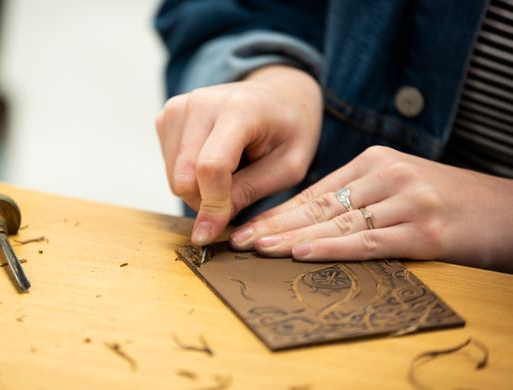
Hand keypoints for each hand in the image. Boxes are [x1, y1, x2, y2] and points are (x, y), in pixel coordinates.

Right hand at [155, 65, 322, 245]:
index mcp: (240, 108)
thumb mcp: (289, 167)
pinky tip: (212, 160)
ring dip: (198, 189)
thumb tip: (208, 226)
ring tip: (230, 173)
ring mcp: (179, 107)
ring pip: (173, 175)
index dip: (211, 206)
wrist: (278, 94)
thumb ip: (249, 192)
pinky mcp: (167, 116)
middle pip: (184, 175)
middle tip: (233, 200)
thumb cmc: (289, 130)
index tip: (211, 234)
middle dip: (204, 202)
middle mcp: (202, 102)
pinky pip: (168, 165)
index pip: (211, 167)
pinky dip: (188, 175)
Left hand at [230, 146, 512, 271]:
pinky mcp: (424, 229)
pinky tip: (301, 252)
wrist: (509, 209)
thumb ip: (360, 198)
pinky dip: (332, 247)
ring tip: (258, 248)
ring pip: (337, 222)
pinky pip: (369, 241)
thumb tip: (307, 223)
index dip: (278, 212)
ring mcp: (406, 201)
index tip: (247, 227)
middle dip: (274, 225)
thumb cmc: (449, 202)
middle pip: (318, 206)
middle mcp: (387, 175)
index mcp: (376, 162)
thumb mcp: (400, 187)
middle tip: (238, 240)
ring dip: (291, 238)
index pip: (315, 192)